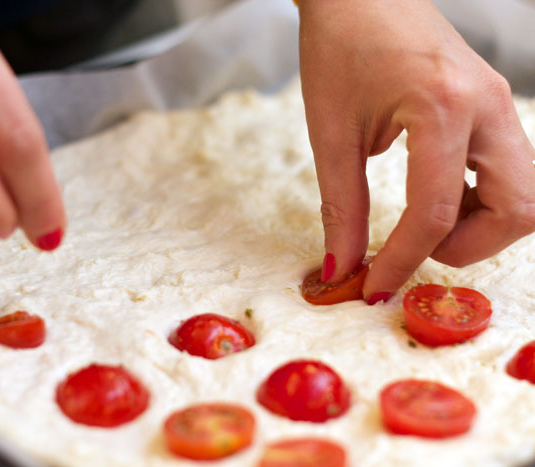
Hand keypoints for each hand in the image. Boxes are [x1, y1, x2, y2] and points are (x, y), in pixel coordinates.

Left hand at [297, 0, 534, 300]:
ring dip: (480, 226)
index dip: (403, 261)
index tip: (373, 288)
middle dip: (468, 248)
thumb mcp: (332, 133)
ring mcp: (498, 104)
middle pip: (519, 209)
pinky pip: (509, 170)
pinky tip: (436, 197)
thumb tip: (343, 268)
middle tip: (415, 250)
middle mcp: (488, 106)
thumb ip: (340, 207)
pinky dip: (480, 200)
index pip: (437, 211)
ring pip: (524, 193)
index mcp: (444, 107)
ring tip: (423, 225)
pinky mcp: (492, 106)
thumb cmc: (340, 47)